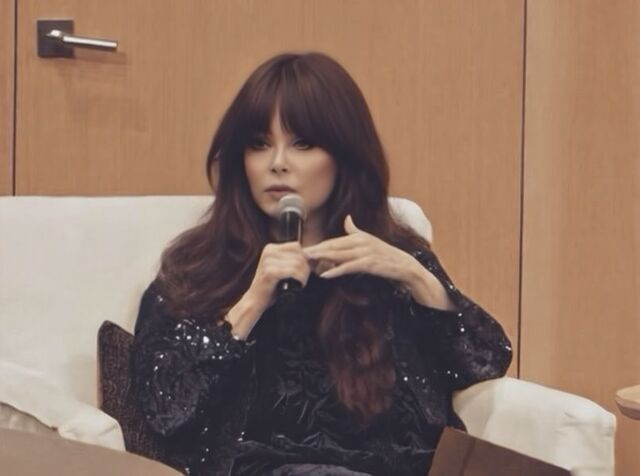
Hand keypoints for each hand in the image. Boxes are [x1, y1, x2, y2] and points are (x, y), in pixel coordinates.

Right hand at [245, 241, 310, 311]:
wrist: (255, 302)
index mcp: (271, 248)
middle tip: (303, 280)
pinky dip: (299, 279)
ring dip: (303, 275)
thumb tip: (311, 256)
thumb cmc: (270, 287)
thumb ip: (292, 260)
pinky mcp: (270, 272)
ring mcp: (268, 261)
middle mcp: (268, 251)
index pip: (296, 246)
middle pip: (298, 254)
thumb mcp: (280, 268)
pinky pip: (293, 271)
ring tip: (301, 283)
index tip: (303, 271)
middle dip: (305, 268)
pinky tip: (298, 286)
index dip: (304, 258)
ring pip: (298, 263)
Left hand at [303, 215, 417, 282]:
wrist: (404, 265)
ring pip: (339, 255)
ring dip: (323, 258)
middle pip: (334, 246)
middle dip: (317, 250)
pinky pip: (349, 267)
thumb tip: (347, 218)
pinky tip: (326, 274)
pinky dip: (336, 270)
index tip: (306, 249)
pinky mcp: (369, 264)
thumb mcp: (370, 239)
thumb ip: (356, 230)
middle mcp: (361, 241)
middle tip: (302, 254)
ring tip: (310, 261)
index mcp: (359, 236)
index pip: (335, 241)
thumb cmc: (385, 254)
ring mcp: (365, 252)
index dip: (320, 245)